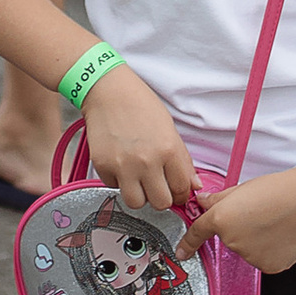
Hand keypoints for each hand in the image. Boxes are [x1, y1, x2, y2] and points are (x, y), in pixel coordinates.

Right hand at [82, 66, 203, 218]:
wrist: (108, 90)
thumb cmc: (140, 104)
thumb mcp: (169, 129)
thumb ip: (182, 160)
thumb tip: (193, 185)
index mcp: (168, 150)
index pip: (182, 189)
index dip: (180, 194)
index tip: (175, 191)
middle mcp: (147, 161)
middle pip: (160, 203)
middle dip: (161, 197)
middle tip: (156, 186)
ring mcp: (123, 165)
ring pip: (136, 203)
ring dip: (139, 194)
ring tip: (137, 179)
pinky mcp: (103, 166)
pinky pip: (114, 187)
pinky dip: (118, 180)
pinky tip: (120, 164)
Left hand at [184, 174, 295, 273]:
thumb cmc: (278, 191)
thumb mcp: (240, 188)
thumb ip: (217, 199)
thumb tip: (204, 202)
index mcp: (221, 220)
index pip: (198, 233)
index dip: (188, 244)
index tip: (182, 252)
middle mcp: (233, 241)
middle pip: (230, 239)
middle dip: (240, 229)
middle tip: (259, 215)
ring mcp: (251, 256)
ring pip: (248, 250)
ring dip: (256, 241)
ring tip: (273, 223)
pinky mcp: (269, 266)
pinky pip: (264, 259)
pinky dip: (270, 251)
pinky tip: (280, 236)